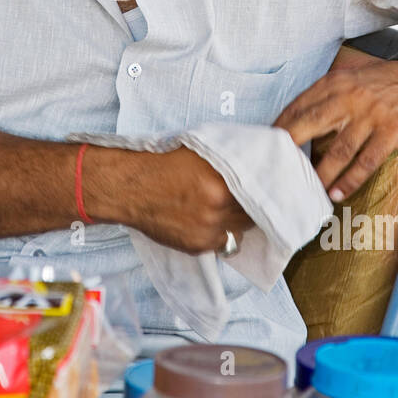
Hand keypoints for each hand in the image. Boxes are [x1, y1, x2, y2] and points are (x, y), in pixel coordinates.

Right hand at [84, 145, 252, 255]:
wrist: (129, 186)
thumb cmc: (163, 162)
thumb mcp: (201, 151)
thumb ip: (230, 160)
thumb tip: (258, 162)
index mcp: (221, 179)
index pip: (261, 191)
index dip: (265, 191)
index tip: (269, 189)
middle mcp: (217, 207)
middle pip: (253, 214)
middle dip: (252, 208)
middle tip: (248, 200)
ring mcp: (207, 229)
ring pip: (240, 231)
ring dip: (237, 221)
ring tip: (227, 210)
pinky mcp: (196, 246)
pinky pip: (221, 242)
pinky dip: (219, 233)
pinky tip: (208, 220)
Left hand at [273, 53, 397, 201]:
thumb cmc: (378, 84)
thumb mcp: (347, 80)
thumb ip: (322, 98)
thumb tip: (291, 123)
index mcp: (334, 83)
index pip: (299, 106)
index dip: (280, 127)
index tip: (265, 145)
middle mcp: (350, 97)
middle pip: (311, 124)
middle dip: (289, 148)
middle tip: (273, 169)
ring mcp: (371, 115)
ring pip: (339, 150)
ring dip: (321, 174)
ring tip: (307, 191)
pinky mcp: (391, 131)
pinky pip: (366, 161)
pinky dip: (350, 180)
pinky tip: (337, 193)